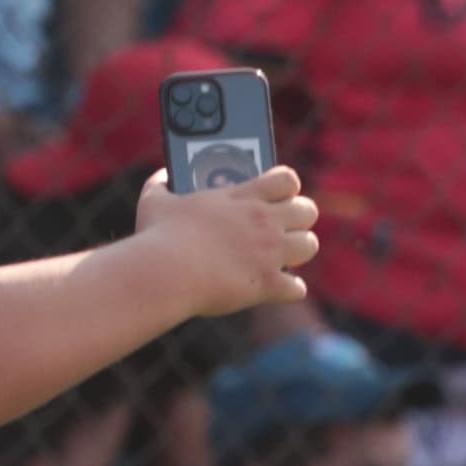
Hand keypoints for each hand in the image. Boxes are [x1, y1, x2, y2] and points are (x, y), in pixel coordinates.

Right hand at [134, 162, 320, 313]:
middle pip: (308, 210)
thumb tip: (164, 174)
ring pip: (309, 245)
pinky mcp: (268, 283)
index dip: (288, 187)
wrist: (164, 272)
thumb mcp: (155, 200)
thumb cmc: (157, 236)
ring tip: (285, 256)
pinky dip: (288, 290)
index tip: (280, 194)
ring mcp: (269, 252)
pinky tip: (276, 290)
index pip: (285, 179)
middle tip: (287, 227)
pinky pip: (298, 287)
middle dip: (301, 218)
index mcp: (241, 198)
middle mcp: (262, 221)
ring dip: (299, 251)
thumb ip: (162, 182)